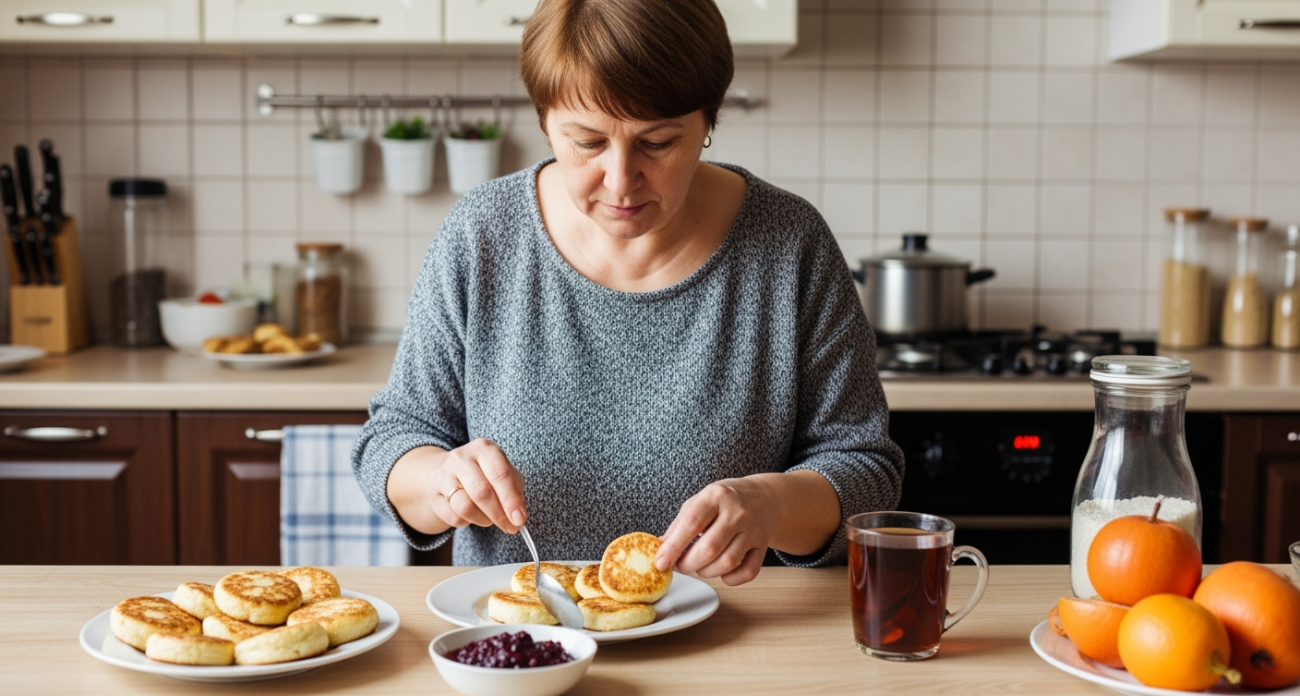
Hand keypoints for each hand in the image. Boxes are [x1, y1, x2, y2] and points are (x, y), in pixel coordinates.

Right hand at [428, 438, 527, 533]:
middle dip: (499, 515)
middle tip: (510, 527)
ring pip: (465, 507)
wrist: (449, 472)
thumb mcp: (503, 473)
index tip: (520, 519)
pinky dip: (468, 522)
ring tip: (490, 519)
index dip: (511, 500)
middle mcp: (461, 458)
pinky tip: (472, 515)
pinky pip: (454, 517)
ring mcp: (444, 475)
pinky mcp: (433, 494)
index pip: (500, 474)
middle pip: (481, 492)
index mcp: (484, 448)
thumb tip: (518, 517)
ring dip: (484, 520)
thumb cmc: (484, 474)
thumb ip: (514, 491)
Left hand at [655, 476, 778, 586]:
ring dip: (706, 572)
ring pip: (727, 563)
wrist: (764, 497)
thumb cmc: (726, 500)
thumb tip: (661, 549)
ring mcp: (753, 530)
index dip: (674, 547)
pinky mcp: (762, 546)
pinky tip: (722, 571)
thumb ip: (680, 524)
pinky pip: (747, 572)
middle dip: (688, 564)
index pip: (691, 524)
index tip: (660, 563)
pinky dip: (731, 579)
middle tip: (679, 566)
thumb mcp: (700, 501)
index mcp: (716, 496)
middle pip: (709, 548)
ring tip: (699, 566)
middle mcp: (737, 512)